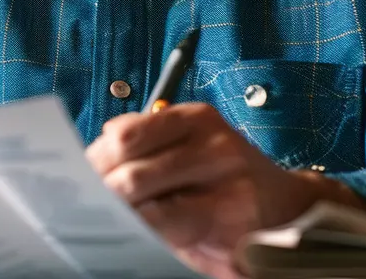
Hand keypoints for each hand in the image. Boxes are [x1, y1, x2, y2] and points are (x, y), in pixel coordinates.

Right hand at [85, 102, 365, 278]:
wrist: (282, 206)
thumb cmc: (239, 236)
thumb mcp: (205, 253)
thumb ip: (161, 234)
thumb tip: (110, 218)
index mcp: (226, 210)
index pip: (152, 216)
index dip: (119, 222)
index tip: (98, 224)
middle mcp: (220, 161)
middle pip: (133, 176)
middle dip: (101, 194)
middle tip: (83, 205)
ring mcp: (209, 130)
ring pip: (125, 139)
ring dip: (100, 164)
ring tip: (92, 182)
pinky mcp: (196, 112)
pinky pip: (136, 121)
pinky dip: (115, 142)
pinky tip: (113, 161)